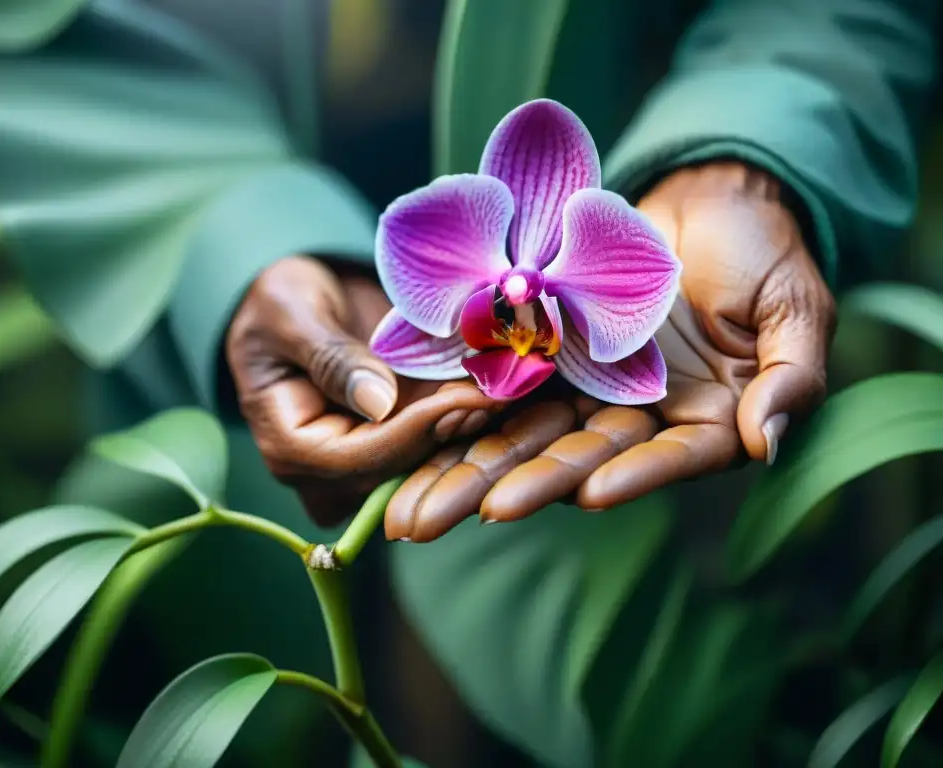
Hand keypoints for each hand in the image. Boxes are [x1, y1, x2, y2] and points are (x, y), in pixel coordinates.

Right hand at [226, 255, 499, 525]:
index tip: (465, 399)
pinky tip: (507, 387)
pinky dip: (468, 416)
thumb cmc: (279, 302)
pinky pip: (436, 441)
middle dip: (454, 430)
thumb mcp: (289, 313)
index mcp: (289, 448)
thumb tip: (377, 405)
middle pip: (400, 470)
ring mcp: (363, 464)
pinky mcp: (394, 446)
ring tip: (515, 387)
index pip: (360, 459)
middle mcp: (326, 472)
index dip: (415, 432)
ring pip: (425, 462)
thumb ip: (329, 356)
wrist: (295, 303)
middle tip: (507, 392)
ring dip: (470, 426)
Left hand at [385, 161, 835, 538]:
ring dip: (463, 473)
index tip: (591, 494)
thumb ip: (790, 377)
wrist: (708, 199)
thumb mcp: (797, 308)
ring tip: (406, 512)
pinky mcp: (548, 353)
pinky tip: (409, 442)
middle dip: (506, 492)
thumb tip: (767, 443)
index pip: (667, 458)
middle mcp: (636, 419)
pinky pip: (500, 385)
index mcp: (704, 422)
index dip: (635, 475)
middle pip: (571, 462)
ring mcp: (586, 389)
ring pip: (521, 436)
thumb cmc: (766, 252)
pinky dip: (459, 413)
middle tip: (436, 527)